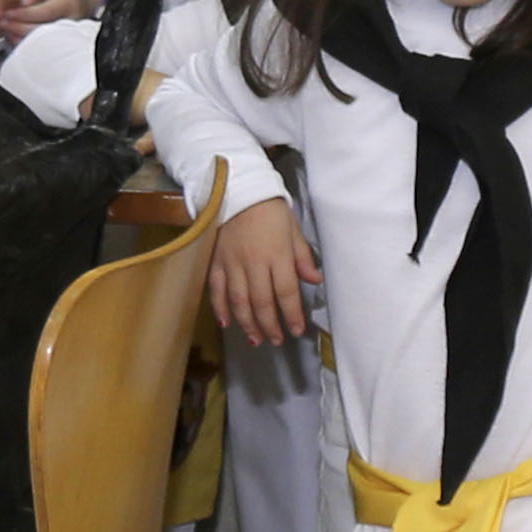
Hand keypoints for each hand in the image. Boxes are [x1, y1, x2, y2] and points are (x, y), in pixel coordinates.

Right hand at [207, 194, 321, 348]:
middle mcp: (254, 263)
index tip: (297, 330)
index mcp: (277, 255)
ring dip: (247, 323)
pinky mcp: (216, 261)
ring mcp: (232, 263)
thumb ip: (302, 257)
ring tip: (256, 339)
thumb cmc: (271, 211)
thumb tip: (315, 281)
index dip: (291, 314)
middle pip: (261, 301)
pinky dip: (220, 308)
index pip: (286, 292)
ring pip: (239, 300)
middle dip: (269, 325)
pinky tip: (226, 323)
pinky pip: (216, 289)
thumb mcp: (293, 230)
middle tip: (276, 340)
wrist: (239, 191)